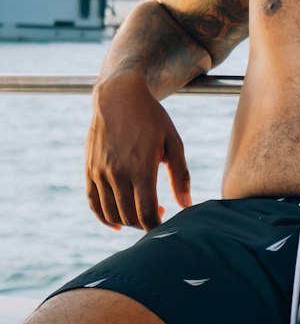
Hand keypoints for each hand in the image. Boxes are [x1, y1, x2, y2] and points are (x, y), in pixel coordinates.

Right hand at [85, 73, 191, 230]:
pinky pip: (93, 203)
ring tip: (141, 214)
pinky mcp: (89, 170)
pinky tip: (116, 223)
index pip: (146, 213)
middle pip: (129, 216)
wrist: (119, 96)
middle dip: (144, 224)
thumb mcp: (173, 142)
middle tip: (158, 214)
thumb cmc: (152, 118)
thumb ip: (180, 176)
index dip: (156, 227)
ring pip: (111, 213)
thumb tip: (187, 206)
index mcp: (141, 168)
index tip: (166, 227)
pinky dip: (104, 218)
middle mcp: (118, 173)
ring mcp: (100, 172)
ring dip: (127, 222)